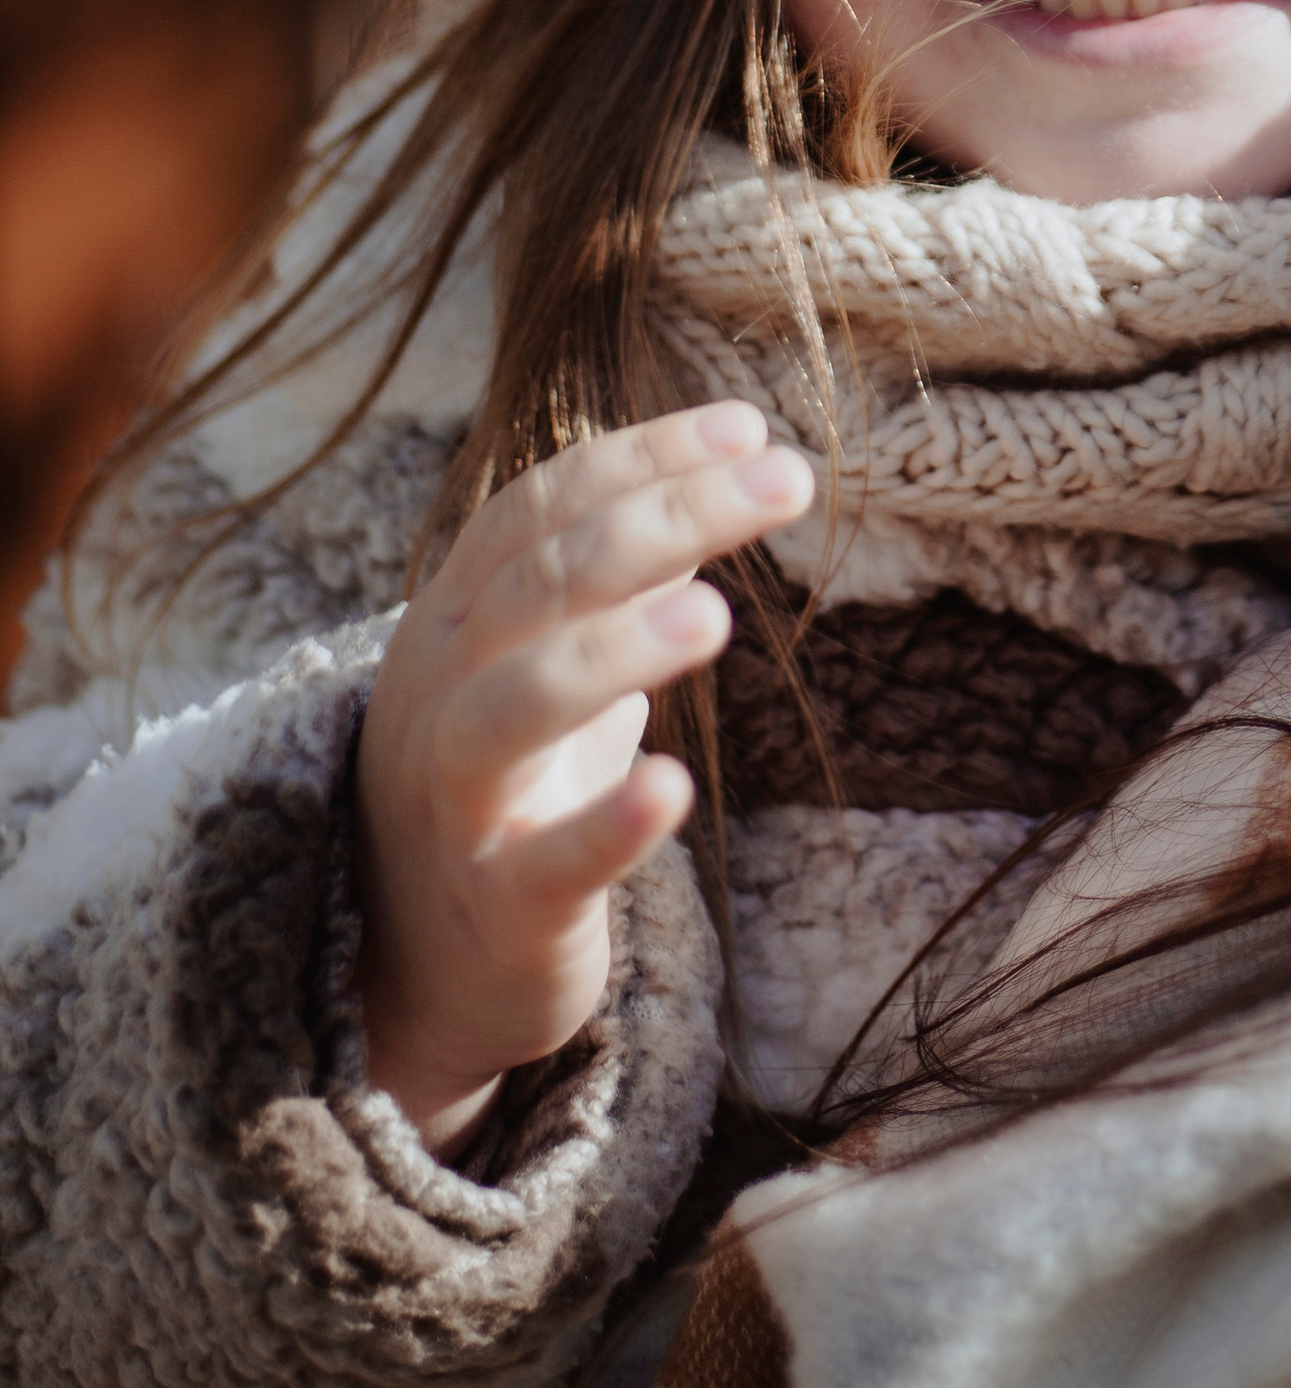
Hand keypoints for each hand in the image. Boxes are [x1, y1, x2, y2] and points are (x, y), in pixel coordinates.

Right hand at [353, 402, 811, 1153]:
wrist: (408, 961)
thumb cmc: (505, 781)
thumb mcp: (547, 658)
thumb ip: (618, 571)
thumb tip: (725, 466)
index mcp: (457, 618)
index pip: (542, 508)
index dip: (642, 457)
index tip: (748, 426)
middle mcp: (442, 693)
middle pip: (543, 580)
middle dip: (666, 516)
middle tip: (785, 482)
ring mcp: (460, 800)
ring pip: (517, 705)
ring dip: (618, 649)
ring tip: (717, 616)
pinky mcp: (501, 905)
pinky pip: (546, 862)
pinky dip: (606, 824)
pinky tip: (672, 787)